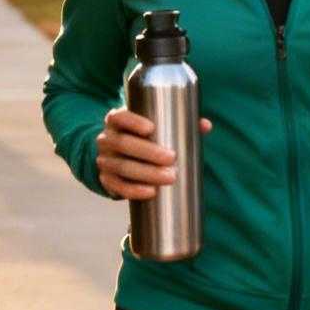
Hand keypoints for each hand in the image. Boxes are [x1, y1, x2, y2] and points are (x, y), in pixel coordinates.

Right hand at [94, 107, 212, 199]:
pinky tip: (150, 192)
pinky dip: (133, 190)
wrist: (118, 157)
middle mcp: (107, 139)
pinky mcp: (106, 180)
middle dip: (148, 152)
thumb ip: (180, 124)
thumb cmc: (142, 138)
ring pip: (122, 167)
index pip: (120, 117)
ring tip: (169, 177)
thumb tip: (205, 125)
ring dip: (145, 173)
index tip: (151, 128)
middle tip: (172, 158)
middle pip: (123, 144)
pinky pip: (117, 186)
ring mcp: (104, 160)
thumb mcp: (154, 127)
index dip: (132, 122)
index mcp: (117, 121)